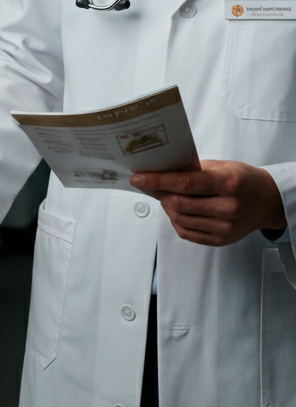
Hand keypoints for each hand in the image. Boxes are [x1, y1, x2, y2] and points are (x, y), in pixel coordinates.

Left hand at [130, 160, 286, 246]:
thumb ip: (193, 169)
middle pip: (179, 204)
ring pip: (180, 219)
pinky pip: (187, 233)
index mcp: (227, 184)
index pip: (185, 183)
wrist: (268, 201)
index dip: (157, 181)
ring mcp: (225, 227)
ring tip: (168, 197)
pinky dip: (176, 221)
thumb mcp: (221, 166)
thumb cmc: (243, 179)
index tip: (138, 178)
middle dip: (161, 194)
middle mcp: (228, 207)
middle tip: (153, 186)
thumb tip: (161, 172)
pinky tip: (178, 211)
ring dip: (167, 208)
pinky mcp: (221, 240)